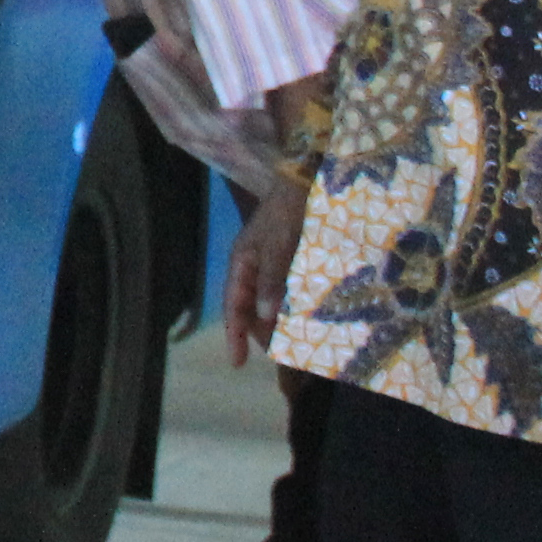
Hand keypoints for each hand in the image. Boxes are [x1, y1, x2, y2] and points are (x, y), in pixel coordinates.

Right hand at [224, 173, 311, 364]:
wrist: (307, 179)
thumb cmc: (287, 210)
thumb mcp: (277, 245)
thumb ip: (270, 280)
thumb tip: (264, 317)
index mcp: (242, 262)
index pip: (234, 305)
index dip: (235, 334)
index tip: (237, 362)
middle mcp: (254, 266)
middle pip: (250, 307)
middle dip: (259, 332)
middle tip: (276, 354)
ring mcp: (272, 263)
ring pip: (269, 301)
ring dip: (278, 320)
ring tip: (292, 341)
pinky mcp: (291, 260)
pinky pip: (287, 290)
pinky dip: (293, 305)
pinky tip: (305, 316)